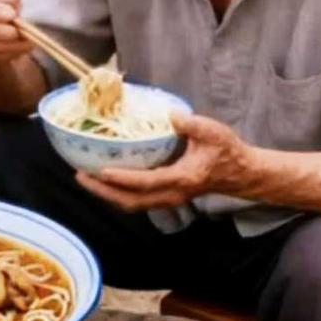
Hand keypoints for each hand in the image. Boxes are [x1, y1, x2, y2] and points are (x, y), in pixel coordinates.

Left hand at [76, 112, 256, 213]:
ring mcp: (169, 199)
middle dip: (104, 192)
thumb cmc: (227, 151)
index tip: (100, 171)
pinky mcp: (167, 197)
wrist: (240, 173)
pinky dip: (118, 194)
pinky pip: (137, 201)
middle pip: (132, 201)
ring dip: (108, 195)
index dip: (122, 178)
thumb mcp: (212, 132)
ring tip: (86, 180)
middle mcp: (173, 194)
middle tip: (80, 176)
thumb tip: (169, 115)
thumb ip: (191, 124)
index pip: (146, 182)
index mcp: (182, 178)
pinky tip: (105, 182)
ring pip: (133, 205)